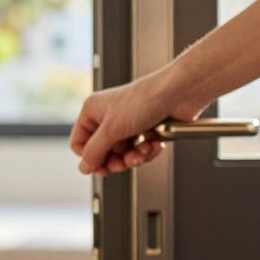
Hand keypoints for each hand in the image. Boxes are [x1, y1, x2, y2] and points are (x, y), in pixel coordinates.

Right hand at [69, 69, 205, 175]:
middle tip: (125, 162)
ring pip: (122, 154)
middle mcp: (109, 117)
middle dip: (116, 160)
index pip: (80, 143)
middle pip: (103, 153)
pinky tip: (153, 144)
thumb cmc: (146, 99)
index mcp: (93, 111)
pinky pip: (140, 151)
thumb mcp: (112, 129)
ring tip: (143, 150)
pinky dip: (148, 151)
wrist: (179, 92)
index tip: (102, 166)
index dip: (90, 157)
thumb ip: (94, 151)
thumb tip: (84, 167)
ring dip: (135, 156)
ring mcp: (127, 124)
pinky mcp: (145, 130)